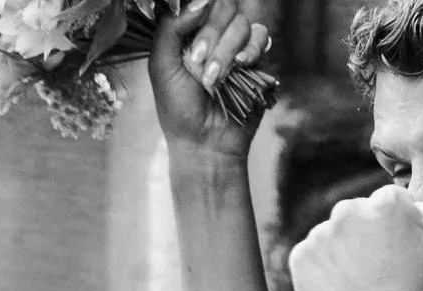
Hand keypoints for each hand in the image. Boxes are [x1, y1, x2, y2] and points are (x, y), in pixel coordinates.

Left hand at [149, 0, 273, 157]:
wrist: (205, 144)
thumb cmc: (178, 109)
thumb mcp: (161, 66)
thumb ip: (171, 28)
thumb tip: (200, 0)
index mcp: (188, 33)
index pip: (200, 4)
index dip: (198, 13)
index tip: (191, 39)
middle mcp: (214, 35)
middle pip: (223, 7)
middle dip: (211, 33)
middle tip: (198, 61)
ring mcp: (237, 47)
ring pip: (241, 23)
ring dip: (227, 49)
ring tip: (215, 78)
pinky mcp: (258, 61)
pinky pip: (261, 37)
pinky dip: (251, 48)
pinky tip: (242, 65)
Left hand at [288, 184, 422, 290]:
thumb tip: (415, 203)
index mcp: (385, 203)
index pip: (388, 202)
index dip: (397, 227)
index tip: (399, 252)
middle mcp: (348, 212)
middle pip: (357, 214)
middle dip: (366, 234)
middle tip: (378, 270)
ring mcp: (320, 236)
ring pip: (333, 235)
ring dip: (343, 250)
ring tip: (359, 284)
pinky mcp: (300, 260)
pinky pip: (312, 255)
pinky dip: (323, 268)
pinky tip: (341, 289)